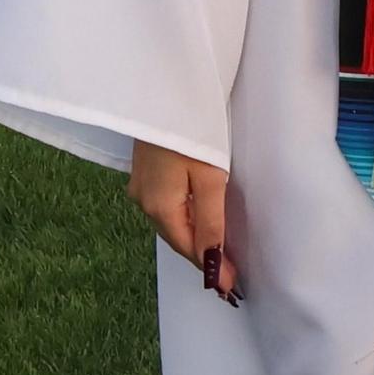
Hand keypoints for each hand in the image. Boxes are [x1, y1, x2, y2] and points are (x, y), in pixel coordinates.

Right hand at [128, 139, 239, 303]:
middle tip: (230, 275)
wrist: (165, 86)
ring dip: (194, 236)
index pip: (187, 248)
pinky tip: (199, 218)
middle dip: (202, 255)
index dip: (211, 268)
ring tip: (219, 252)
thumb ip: (211, 223)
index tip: (232, 288)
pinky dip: (185, 216)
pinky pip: (167, 204)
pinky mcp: (145, 170)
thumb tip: (213, 267)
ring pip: (171, 220)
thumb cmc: (193, 129)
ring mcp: (141, 185)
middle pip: (177, 236)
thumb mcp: (210, 176)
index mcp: (159, 206)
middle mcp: (143, 200)